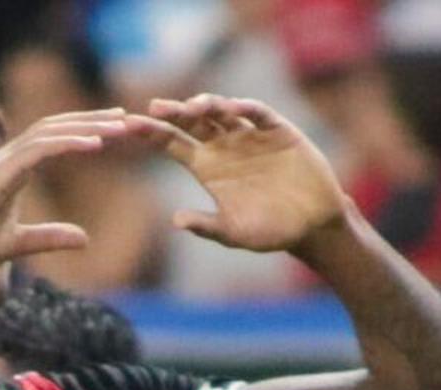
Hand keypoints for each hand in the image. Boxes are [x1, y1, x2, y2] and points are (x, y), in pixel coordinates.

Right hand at [0, 109, 145, 281]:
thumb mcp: (14, 245)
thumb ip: (48, 238)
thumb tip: (85, 239)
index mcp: (9, 172)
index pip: (51, 141)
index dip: (82, 132)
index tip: (113, 131)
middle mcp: (5, 160)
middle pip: (55, 128)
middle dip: (92, 120)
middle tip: (127, 118)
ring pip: (50, 132)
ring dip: (88, 127)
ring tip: (121, 126)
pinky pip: (38, 150)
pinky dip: (68, 143)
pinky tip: (95, 143)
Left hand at [150, 95, 350, 254]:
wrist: (312, 225)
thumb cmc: (270, 232)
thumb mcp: (234, 233)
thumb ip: (207, 226)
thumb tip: (175, 220)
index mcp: (207, 167)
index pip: (172, 143)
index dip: (152, 132)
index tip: (129, 124)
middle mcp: (224, 146)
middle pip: (192, 122)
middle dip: (174, 112)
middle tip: (155, 106)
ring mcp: (250, 135)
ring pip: (221, 112)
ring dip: (207, 105)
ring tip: (193, 107)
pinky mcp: (277, 130)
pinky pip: (258, 114)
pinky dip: (245, 109)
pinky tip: (232, 108)